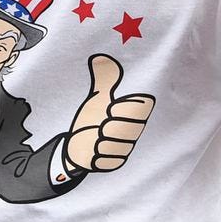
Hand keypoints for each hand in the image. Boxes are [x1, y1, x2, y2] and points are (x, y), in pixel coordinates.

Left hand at [65, 54, 154, 172]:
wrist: (77, 145)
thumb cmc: (91, 118)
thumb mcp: (97, 98)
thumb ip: (104, 80)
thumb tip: (99, 57)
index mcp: (132, 113)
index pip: (143, 109)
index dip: (124, 108)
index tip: (110, 109)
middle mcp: (132, 132)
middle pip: (127, 129)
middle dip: (108, 126)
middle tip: (99, 124)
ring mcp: (124, 149)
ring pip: (115, 145)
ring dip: (99, 141)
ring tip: (94, 137)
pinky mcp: (113, 164)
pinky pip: (107, 161)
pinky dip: (94, 156)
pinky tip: (92, 151)